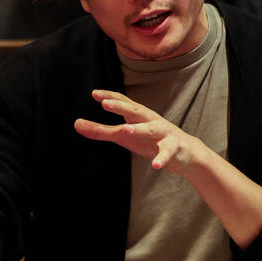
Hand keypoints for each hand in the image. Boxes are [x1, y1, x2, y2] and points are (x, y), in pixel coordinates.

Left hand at [74, 90, 207, 173]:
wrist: (185, 152)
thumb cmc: (150, 140)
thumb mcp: (124, 136)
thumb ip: (102, 131)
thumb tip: (76, 124)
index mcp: (139, 115)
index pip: (124, 102)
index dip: (110, 97)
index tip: (94, 94)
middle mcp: (151, 120)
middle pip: (135, 110)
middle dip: (121, 106)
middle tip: (105, 104)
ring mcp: (164, 133)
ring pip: (151, 129)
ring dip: (139, 129)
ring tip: (125, 130)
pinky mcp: (174, 148)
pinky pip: (167, 153)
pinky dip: (162, 158)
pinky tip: (155, 165)